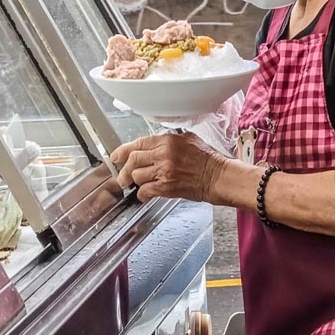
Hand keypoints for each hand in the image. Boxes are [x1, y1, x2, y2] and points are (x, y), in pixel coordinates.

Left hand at [110, 133, 227, 202]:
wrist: (218, 177)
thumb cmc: (208, 159)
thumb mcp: (189, 139)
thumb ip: (169, 140)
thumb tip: (155, 143)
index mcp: (168, 140)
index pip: (139, 143)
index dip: (123, 150)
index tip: (116, 156)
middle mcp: (164, 154)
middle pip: (133, 159)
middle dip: (124, 169)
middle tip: (121, 176)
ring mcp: (164, 171)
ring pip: (137, 175)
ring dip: (135, 181)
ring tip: (137, 184)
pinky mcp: (166, 187)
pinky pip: (145, 191)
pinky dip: (141, 194)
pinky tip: (144, 195)